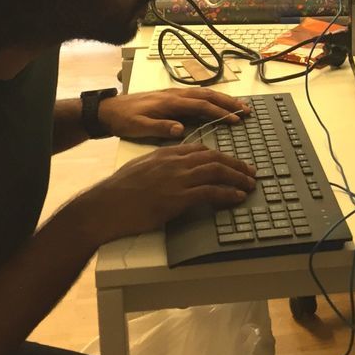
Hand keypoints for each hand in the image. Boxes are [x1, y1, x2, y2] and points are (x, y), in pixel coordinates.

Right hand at [77, 144, 256, 243]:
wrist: (104, 206)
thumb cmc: (118, 191)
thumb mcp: (141, 168)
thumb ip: (161, 166)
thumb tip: (174, 173)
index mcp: (166, 153)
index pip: (201, 148)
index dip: (220, 154)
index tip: (231, 161)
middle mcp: (175, 162)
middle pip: (214, 157)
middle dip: (235, 163)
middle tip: (250, 171)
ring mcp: (177, 179)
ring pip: (216, 171)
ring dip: (237, 177)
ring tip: (249, 184)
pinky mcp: (178, 198)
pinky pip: (210, 192)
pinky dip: (227, 193)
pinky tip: (237, 197)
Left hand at [98, 87, 249, 140]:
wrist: (109, 110)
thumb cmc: (123, 120)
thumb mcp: (138, 127)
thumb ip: (160, 127)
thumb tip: (181, 129)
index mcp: (170, 102)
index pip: (201, 105)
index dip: (219, 112)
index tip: (235, 119)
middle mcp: (175, 95)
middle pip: (208, 95)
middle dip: (229, 102)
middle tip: (247, 110)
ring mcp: (174, 94)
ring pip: (204, 93)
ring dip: (223, 99)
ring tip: (240, 106)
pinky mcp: (172, 98)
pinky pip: (197, 95)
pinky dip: (212, 98)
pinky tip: (218, 103)